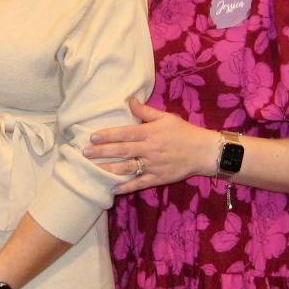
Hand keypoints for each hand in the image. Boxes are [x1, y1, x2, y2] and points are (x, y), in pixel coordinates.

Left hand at [83, 97, 219, 192]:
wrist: (203, 151)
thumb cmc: (184, 132)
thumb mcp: (166, 117)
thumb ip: (146, 111)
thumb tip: (130, 100)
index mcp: (150, 133)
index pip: (125, 133)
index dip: (108, 135)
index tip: (93, 136)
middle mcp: (149, 149)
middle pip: (122, 151)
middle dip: (102, 152)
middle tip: (85, 153)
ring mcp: (153, 165)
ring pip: (128, 168)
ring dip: (109, 169)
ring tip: (93, 169)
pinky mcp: (158, 178)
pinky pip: (139, 183)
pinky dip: (125, 187)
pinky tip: (111, 188)